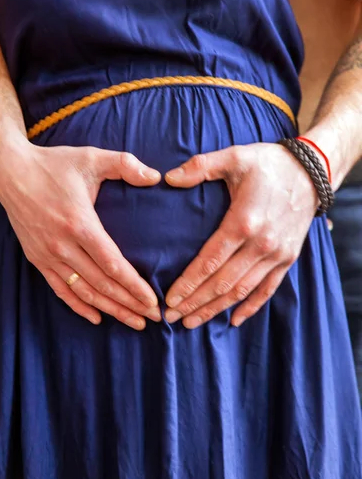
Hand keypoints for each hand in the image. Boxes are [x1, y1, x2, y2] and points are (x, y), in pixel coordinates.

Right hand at [0, 139, 161, 329]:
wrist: (11, 172)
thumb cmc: (54, 165)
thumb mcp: (92, 158)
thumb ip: (125, 165)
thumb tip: (155, 176)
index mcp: (80, 224)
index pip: (113, 264)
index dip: (134, 286)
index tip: (153, 301)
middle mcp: (63, 245)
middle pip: (102, 284)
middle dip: (129, 304)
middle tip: (153, 318)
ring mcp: (48, 255)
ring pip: (84, 292)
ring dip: (110, 310)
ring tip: (133, 322)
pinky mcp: (37, 259)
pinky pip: (60, 289)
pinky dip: (78, 306)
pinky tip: (96, 318)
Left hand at [164, 143, 318, 328]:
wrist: (311, 171)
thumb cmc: (268, 163)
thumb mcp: (234, 156)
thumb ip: (200, 166)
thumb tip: (168, 177)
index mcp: (243, 222)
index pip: (209, 261)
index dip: (188, 283)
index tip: (169, 299)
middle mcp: (261, 245)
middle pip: (222, 283)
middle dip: (194, 302)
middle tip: (171, 317)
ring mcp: (276, 255)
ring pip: (242, 291)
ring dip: (215, 309)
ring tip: (191, 322)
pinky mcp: (288, 258)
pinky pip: (268, 290)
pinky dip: (250, 307)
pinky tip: (233, 320)